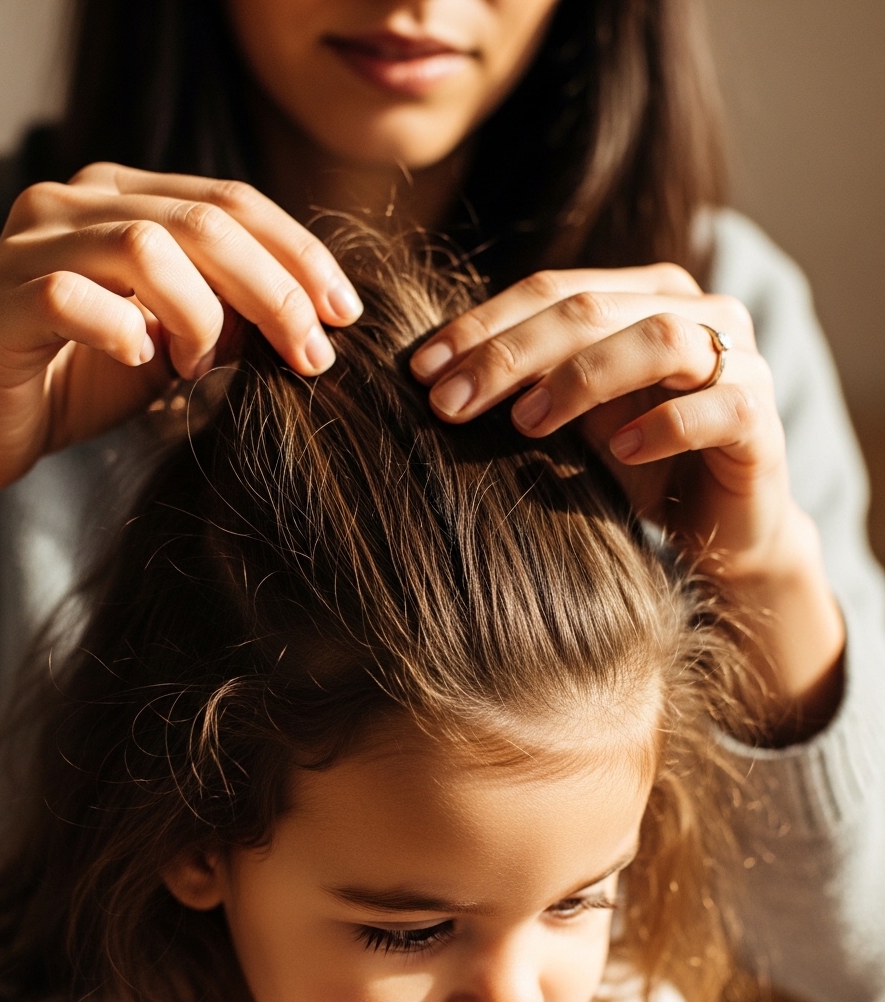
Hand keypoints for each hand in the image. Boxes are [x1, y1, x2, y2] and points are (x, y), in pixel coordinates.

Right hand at [0, 162, 362, 498]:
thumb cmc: (86, 379)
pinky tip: (144, 363)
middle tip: (312, 356)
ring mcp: (32, 241)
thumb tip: (314, 319)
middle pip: (207, 221)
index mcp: (125, 196)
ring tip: (200, 370)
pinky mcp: (4, 297)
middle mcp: (76, 200)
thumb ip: (232, 315)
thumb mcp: (179, 343)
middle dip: (276, 291)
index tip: (345, 314)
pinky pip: (74, 297)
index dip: (299, 255)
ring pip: (147, 246)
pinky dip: (125, 332)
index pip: (234, 202)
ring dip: (200, 316)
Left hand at [409, 264, 844, 733]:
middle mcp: (694, 311)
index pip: (551, 290)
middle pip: (592, 307)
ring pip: (659, 339)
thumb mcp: (568, 418)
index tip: (421, 369)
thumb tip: (431, 375)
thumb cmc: (633, 466)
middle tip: (450, 402)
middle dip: (511, 354)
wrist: (717, 528)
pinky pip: (719, 406)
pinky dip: (664, 424)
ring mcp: (739, 359)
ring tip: (526, 425)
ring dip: (581, 379)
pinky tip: (619, 452)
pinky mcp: (764, 418)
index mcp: (641, 295)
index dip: (481, 325)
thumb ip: (523, 385)